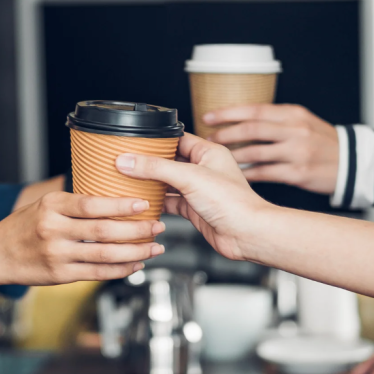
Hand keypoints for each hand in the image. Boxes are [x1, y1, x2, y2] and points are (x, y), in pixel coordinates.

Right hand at [0, 191, 164, 285]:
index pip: (92, 204)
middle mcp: (53, 229)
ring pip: (104, 254)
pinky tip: (135, 264)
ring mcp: (56, 254)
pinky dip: (119, 270)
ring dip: (135, 252)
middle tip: (158, 226)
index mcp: (52, 206)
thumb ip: (74, 203)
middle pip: (103, 230)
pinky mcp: (59, 275)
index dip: (120, 205)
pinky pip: (97, 273)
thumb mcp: (44, 204)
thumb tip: (114, 196)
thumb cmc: (23, 226)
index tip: (143, 204)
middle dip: (136, 229)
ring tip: (154, 248)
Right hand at [114, 134, 271, 260]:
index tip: (134, 142)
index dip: (156, 140)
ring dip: (151, 183)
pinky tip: (143, 202)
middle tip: (127, 162)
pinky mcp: (194, 209)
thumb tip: (128, 160)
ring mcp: (198, 190)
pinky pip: (170, 202)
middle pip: (169, 161)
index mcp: (208, 152)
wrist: (247, 234)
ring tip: (129, 180)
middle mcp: (204, 169)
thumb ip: (156, 168)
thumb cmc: (233, 202)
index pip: (177, 139)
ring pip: (168, 183)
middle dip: (149, 163)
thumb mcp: (189, 177)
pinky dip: (157, 203)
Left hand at [203, 104, 338, 194]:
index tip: (208, 117)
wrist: (353, 163)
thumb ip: (275, 119)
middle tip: (208, 140)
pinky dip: (247, 174)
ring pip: (255, 152)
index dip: (228, 113)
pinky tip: (235, 175)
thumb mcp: (303, 121)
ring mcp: (297, 152)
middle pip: (252, 129)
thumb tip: (239, 120)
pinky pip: (265, 173)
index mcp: (293, 114)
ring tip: (217, 158)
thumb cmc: (322, 141)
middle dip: (225, 134)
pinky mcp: (298, 173)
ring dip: (233, 155)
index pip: (254, 109)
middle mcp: (295, 131)